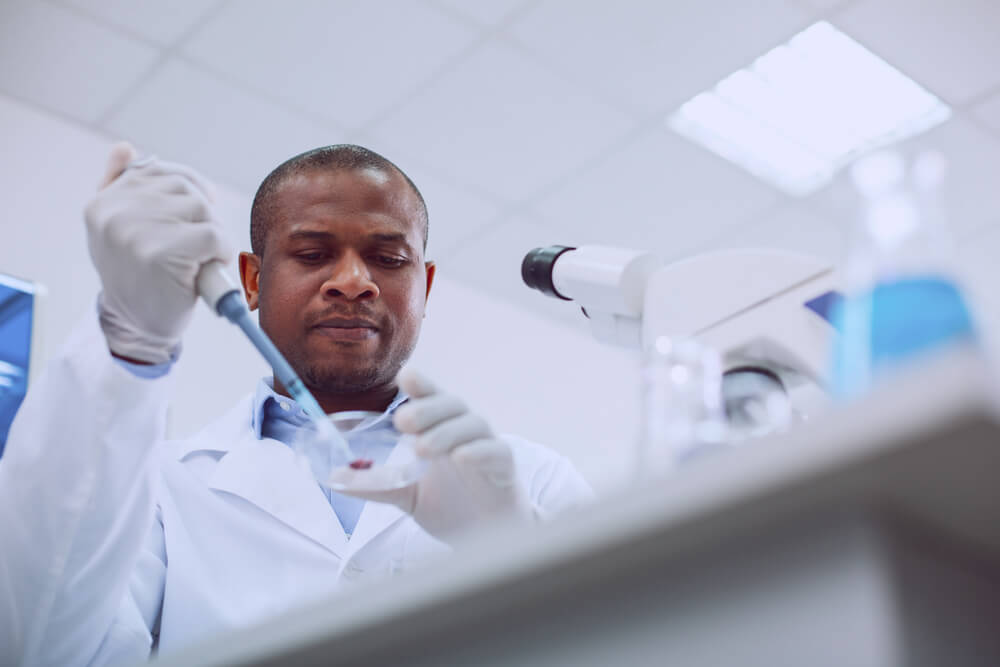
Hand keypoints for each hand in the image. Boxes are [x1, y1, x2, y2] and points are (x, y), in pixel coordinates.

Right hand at [85, 142, 228, 362]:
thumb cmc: (138, 276)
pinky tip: (208, 267)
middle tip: (197, 244)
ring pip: (202, 208)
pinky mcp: (161, 253)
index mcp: (103, 202)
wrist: (139, 326)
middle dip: (202, 213)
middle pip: (184, 187)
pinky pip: (213, 234)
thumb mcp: (119, 230)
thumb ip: (120, 187)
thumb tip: (125, 147)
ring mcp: (134, 232)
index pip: (158, 170)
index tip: (195, 213)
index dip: (188, 188)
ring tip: (198, 256)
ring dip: (213, 232)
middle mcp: (113, 212)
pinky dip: (221, 251)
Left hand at [345, 368, 534, 542]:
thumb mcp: (406, 494)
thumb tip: (334, 476)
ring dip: (446, 432)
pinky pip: (496, 451)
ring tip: (422, 448)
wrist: (487, 538)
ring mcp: (486, 447)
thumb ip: (376, 483)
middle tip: (402, 422)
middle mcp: (464, 432)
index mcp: (441, 429)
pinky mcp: (505, 468)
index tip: (405, 377)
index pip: (431, 397)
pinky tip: (460, 457)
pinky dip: (479, 451)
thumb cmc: (451, 506)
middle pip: (451, 404)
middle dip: (427, 408)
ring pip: (473, 424)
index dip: (421, 384)